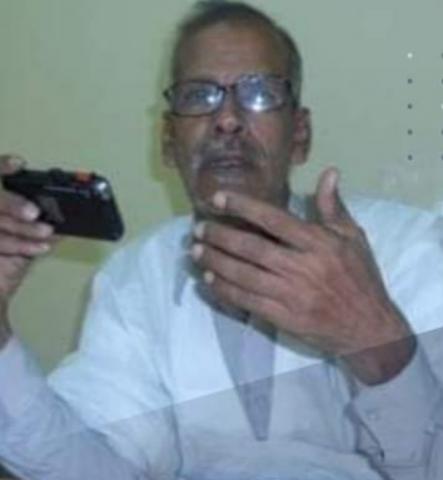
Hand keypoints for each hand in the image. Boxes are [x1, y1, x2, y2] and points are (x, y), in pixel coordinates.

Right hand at [0, 155, 57, 345]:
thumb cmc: (8, 264)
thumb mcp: (30, 242)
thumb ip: (44, 226)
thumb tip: (74, 216)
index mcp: (0, 204)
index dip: (2, 167)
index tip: (19, 163)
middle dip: (12, 204)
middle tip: (34, 212)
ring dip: (24, 229)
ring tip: (46, 232)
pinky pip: (2, 243)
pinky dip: (22, 245)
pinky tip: (41, 246)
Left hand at [191, 167, 415, 383]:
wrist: (370, 330)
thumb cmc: (361, 279)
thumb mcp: (354, 238)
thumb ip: (334, 207)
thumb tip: (329, 173)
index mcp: (319, 243)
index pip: (274, 219)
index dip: (243, 207)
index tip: (218, 199)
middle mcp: (302, 267)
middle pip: (251, 247)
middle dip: (219, 236)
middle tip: (197, 229)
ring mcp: (292, 294)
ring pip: (244, 274)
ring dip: (215, 261)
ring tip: (194, 251)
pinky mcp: (284, 318)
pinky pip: (247, 301)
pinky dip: (225, 289)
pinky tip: (209, 279)